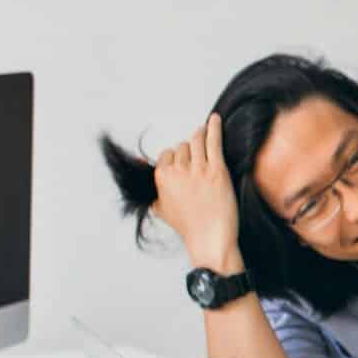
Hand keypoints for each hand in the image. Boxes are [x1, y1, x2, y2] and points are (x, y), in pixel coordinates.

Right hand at [153, 114, 242, 271]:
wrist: (210, 239)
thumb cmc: (187, 226)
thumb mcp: (160, 206)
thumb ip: (150, 187)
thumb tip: (139, 165)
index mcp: (162, 176)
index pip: (168, 153)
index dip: (177, 157)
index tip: (184, 162)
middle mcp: (178, 171)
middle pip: (183, 146)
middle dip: (190, 149)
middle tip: (198, 155)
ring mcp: (198, 170)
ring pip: (196, 141)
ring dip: (200, 135)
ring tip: (204, 132)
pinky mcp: (217, 171)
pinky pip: (214, 142)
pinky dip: (214, 128)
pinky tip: (215, 119)